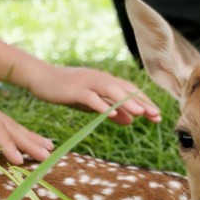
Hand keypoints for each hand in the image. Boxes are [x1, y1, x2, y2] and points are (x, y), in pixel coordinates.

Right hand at [29, 65, 161, 124]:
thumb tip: (131, 121)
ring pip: (111, 91)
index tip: (157, 115)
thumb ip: (110, 110)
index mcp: (105, 81)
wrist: (41, 78)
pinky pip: (91, 98)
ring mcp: (88, 83)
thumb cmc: (67, 91)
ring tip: (141, 113)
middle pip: (125, 90)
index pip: (129, 91)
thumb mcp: (92, 103)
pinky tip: (112, 115)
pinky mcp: (75, 89)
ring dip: (127, 102)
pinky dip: (102, 106)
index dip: (144, 102)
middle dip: (142, 103)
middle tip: (157, 115)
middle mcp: (100, 79)